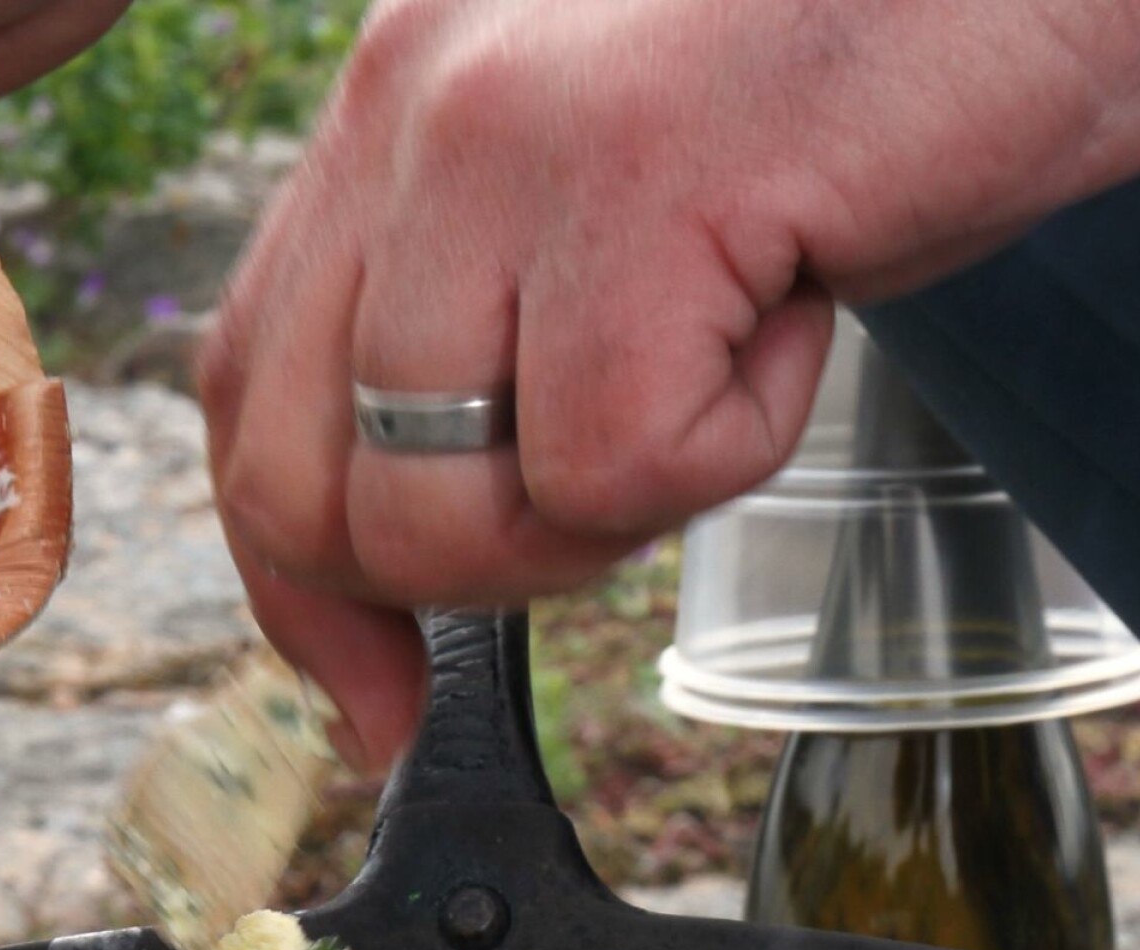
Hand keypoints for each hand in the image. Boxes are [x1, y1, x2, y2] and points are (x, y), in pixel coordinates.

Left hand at [200, 0, 1139, 770]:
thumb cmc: (892, 58)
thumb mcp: (634, 186)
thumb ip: (502, 313)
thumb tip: (432, 523)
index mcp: (398, 99)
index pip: (247, 394)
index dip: (299, 584)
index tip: (378, 695)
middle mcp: (412, 106)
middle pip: (309, 492)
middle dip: (468, 574)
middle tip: (631, 483)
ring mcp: (502, 136)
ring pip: (443, 510)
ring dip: (609, 505)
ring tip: (736, 349)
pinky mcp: (631, 181)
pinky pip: (612, 464)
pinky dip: (731, 446)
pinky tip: (800, 304)